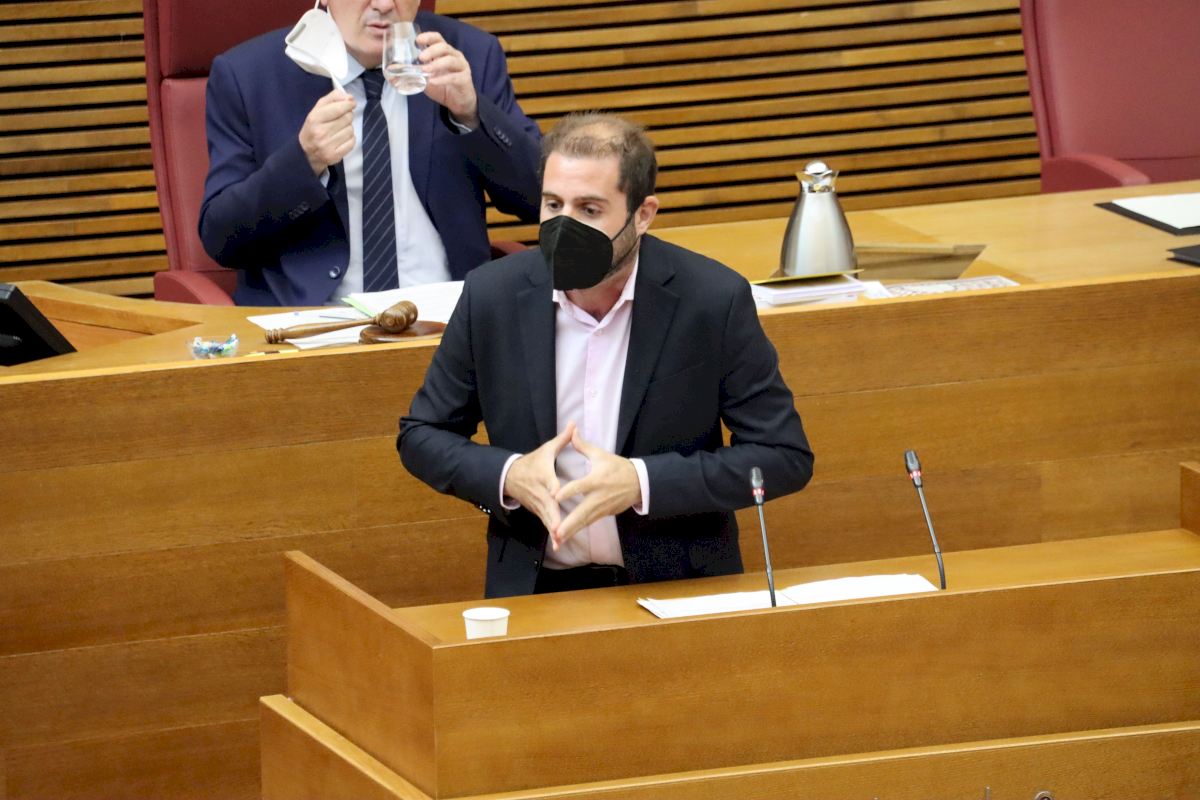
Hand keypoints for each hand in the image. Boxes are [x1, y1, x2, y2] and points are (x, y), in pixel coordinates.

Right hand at [298, 89, 355, 175]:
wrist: (306, 152)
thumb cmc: (314, 127)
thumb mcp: (317, 110)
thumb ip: (333, 99)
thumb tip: (349, 97)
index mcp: (314, 118)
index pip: (338, 108)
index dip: (348, 104)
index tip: (351, 103)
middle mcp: (320, 132)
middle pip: (347, 118)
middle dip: (346, 116)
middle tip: (339, 120)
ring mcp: (327, 146)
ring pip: (351, 130)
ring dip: (348, 129)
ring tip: (338, 131)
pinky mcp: (334, 156)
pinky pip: (352, 142)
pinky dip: (349, 139)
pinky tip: (340, 140)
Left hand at [417, 31, 477, 127]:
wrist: (459, 103)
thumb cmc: (443, 87)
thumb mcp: (427, 78)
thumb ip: (416, 72)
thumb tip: (394, 71)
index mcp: (445, 52)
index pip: (438, 38)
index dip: (428, 37)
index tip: (418, 39)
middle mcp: (455, 56)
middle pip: (444, 47)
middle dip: (431, 50)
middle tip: (420, 57)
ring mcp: (462, 67)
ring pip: (450, 60)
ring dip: (436, 64)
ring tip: (425, 70)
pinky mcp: (465, 79)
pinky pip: (454, 77)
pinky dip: (442, 79)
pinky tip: (434, 81)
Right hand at [503, 421, 575, 536]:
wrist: (510, 477)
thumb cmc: (532, 462)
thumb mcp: (546, 449)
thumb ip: (563, 439)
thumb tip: (575, 424)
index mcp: (543, 475)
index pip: (547, 481)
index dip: (552, 487)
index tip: (556, 494)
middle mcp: (540, 492)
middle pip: (547, 505)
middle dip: (553, 517)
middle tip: (560, 528)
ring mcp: (537, 504)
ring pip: (546, 518)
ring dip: (553, 530)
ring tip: (561, 540)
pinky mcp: (537, 511)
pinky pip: (546, 523)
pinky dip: (552, 533)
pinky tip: (559, 543)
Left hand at [552, 430, 641, 548]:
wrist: (639, 483)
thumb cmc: (618, 467)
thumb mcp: (601, 455)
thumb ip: (583, 446)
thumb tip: (572, 431)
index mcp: (596, 480)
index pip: (580, 486)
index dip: (568, 491)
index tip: (556, 497)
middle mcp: (598, 497)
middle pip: (582, 512)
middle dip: (569, 523)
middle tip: (556, 532)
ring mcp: (602, 508)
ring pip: (584, 522)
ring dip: (571, 531)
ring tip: (558, 540)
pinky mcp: (603, 514)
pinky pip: (588, 523)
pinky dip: (578, 530)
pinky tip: (566, 537)